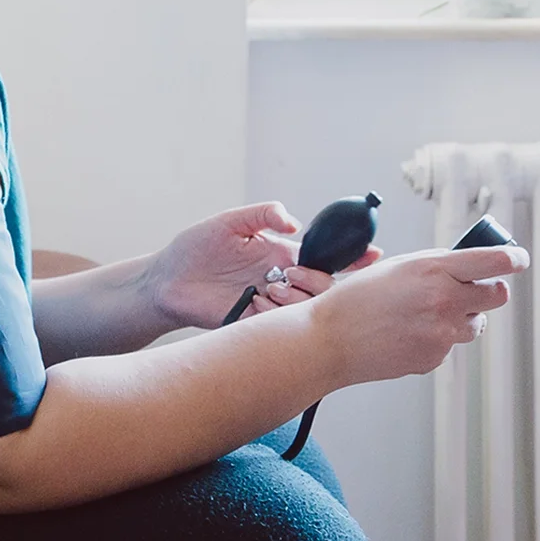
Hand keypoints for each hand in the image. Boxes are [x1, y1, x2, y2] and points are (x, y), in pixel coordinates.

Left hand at [145, 202, 382, 329]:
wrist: (166, 279)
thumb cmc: (196, 247)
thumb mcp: (229, 222)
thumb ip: (263, 214)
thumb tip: (294, 222)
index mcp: (282, 255)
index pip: (327, 258)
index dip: (353, 257)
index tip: (373, 254)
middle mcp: (283, 280)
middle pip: (325, 287)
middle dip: (319, 281)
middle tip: (291, 273)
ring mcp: (270, 303)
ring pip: (307, 309)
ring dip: (296, 300)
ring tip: (268, 288)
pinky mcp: (253, 322)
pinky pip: (278, 326)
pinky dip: (273, 316)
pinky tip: (254, 303)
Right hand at [304, 245, 528, 386]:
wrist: (330, 340)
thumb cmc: (357, 299)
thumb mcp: (399, 267)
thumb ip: (439, 265)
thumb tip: (470, 266)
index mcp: (435, 270)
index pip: (496, 262)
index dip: (513, 259)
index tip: (518, 259)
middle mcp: (445, 301)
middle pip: (498, 294)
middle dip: (490, 289)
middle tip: (474, 288)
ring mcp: (443, 334)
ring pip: (476, 323)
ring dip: (461, 316)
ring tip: (424, 314)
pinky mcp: (435, 358)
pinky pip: (450, 344)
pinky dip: (436, 338)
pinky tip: (407, 333)